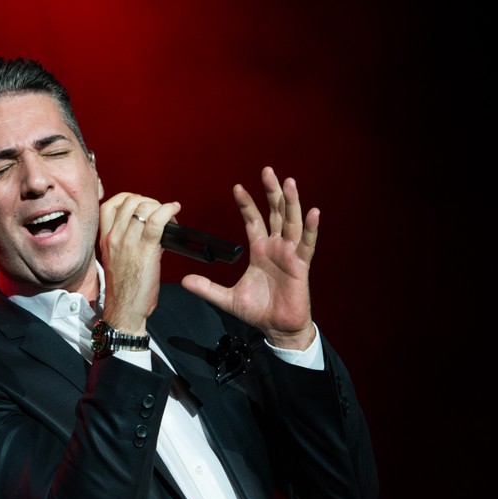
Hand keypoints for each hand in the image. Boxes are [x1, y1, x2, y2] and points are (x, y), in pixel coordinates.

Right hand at [97, 193, 181, 333]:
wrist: (124, 310)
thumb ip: (126, 242)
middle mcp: (114, 237)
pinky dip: (169, 210)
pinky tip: (174, 211)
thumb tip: (148, 230)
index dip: (128, 199)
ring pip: (143, 207)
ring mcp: (128, 242)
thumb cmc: (124, 290)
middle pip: (129, 201)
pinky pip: (157, 220)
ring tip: (169, 216)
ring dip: (160, 206)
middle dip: (148, 201)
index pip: (110, 205)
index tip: (141, 205)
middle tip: (159, 212)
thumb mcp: (116, 260)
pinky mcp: (145, 249)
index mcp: (105, 239)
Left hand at [182, 167, 317, 349]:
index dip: (246, 204)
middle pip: (274, 213)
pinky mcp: (301, 265)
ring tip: (289, 182)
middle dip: (271, 192)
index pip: (252, 220)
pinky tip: (313, 212)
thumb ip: (207, 288)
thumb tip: (184, 281)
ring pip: (291, 222)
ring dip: (291, 202)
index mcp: (259, 250)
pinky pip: (307, 243)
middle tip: (267, 170)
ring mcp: (290, 254)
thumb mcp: (227, 299)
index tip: (237, 187)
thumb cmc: (258, 311)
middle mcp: (276, 247)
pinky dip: (310, 228)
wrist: (277, 328)